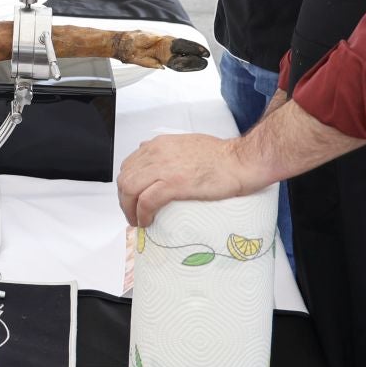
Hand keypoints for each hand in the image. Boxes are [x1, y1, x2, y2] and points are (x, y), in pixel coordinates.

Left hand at [116, 133, 259, 226]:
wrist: (241, 161)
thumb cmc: (221, 156)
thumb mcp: (187, 145)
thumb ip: (169, 151)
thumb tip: (157, 160)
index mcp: (159, 144)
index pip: (129, 165)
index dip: (127, 185)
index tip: (132, 199)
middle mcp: (156, 153)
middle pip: (125, 178)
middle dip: (124, 199)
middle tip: (132, 214)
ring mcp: (164, 168)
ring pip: (130, 189)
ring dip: (129, 209)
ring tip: (138, 221)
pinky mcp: (173, 184)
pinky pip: (146, 201)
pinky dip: (141, 214)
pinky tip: (146, 221)